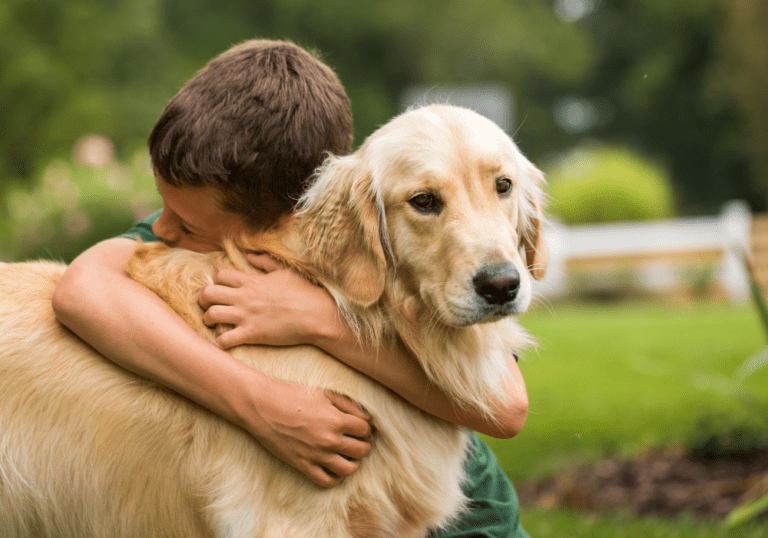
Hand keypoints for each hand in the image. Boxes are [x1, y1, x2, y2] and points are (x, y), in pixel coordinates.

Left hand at [199, 254, 339, 348]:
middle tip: (207, 305)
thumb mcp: (284, 271)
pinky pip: (224, 340)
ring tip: (213, 323)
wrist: (316, 314)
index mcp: (252, 281)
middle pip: (208, 293)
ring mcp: (246, 316)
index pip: (220, 275)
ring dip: (207, 320)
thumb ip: (265, 262)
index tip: (221, 288)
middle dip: (203, 299)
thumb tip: (250, 255)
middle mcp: (244, 297)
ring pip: (210, 315)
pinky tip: (226, 341)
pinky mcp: (252, 334)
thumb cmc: (304, 292)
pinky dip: (221, 342)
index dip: (216, 281)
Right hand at [241, 375, 371, 487]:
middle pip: (362, 451)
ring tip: (347, 456)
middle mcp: (329, 440)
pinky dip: (334, 478)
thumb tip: (368, 418)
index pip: (365, 430)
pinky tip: (333, 468)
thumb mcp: (324, 393)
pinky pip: (326, 481)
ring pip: (349, 470)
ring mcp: (316, 455)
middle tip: (355, 441)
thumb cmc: (293, 396)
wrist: (262, 407)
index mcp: (336, 420)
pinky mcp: (302, 465)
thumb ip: (348, 404)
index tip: (359, 427)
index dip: (365, 428)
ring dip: (353, 464)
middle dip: (363, 445)